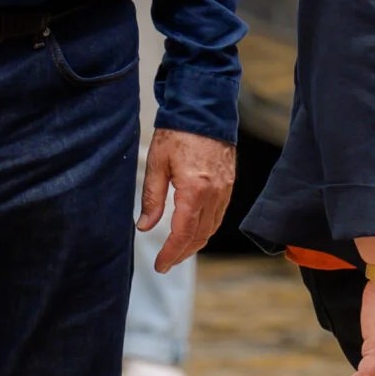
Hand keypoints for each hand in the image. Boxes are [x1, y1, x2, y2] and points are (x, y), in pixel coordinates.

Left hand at [142, 129, 236, 271]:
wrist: (205, 110)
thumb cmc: (178, 133)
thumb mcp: (157, 164)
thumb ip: (152, 198)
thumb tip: (145, 226)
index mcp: (195, 190)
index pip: (183, 233)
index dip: (171, 253)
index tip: (160, 265)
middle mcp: (215, 194)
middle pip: (200, 235)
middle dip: (182, 253)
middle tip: (166, 263)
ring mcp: (226, 189)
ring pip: (212, 227)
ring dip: (195, 243)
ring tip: (178, 251)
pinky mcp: (229, 184)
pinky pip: (219, 215)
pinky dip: (206, 228)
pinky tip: (194, 230)